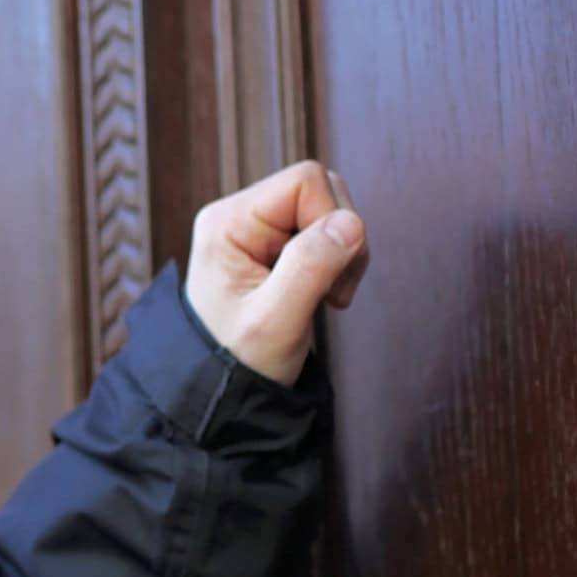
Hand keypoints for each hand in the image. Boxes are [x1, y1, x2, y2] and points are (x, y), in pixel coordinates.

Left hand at [183, 160, 368, 385]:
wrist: (224, 395)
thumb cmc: (238, 363)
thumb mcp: (275, 321)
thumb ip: (311, 268)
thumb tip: (352, 223)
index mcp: (227, 222)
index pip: (304, 181)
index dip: (331, 220)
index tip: (328, 276)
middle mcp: (239, 217)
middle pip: (321, 189)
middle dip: (342, 237)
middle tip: (333, 290)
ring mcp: (257, 231)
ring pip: (329, 210)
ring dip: (343, 252)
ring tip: (328, 295)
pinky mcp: (276, 248)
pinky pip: (326, 232)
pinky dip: (338, 262)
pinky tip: (324, 295)